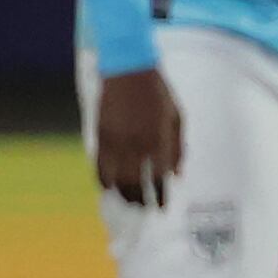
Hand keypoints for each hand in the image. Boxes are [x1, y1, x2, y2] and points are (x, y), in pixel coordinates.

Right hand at [93, 67, 183, 205]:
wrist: (128, 68)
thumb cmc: (158, 91)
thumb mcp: (176, 116)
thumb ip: (178, 147)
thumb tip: (178, 176)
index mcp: (160, 139)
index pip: (160, 178)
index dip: (160, 196)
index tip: (161, 208)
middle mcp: (138, 143)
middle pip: (138, 183)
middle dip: (141, 200)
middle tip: (144, 208)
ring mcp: (117, 140)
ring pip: (117, 178)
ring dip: (123, 194)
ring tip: (128, 201)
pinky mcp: (101, 135)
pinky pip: (100, 165)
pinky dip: (103, 180)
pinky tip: (108, 187)